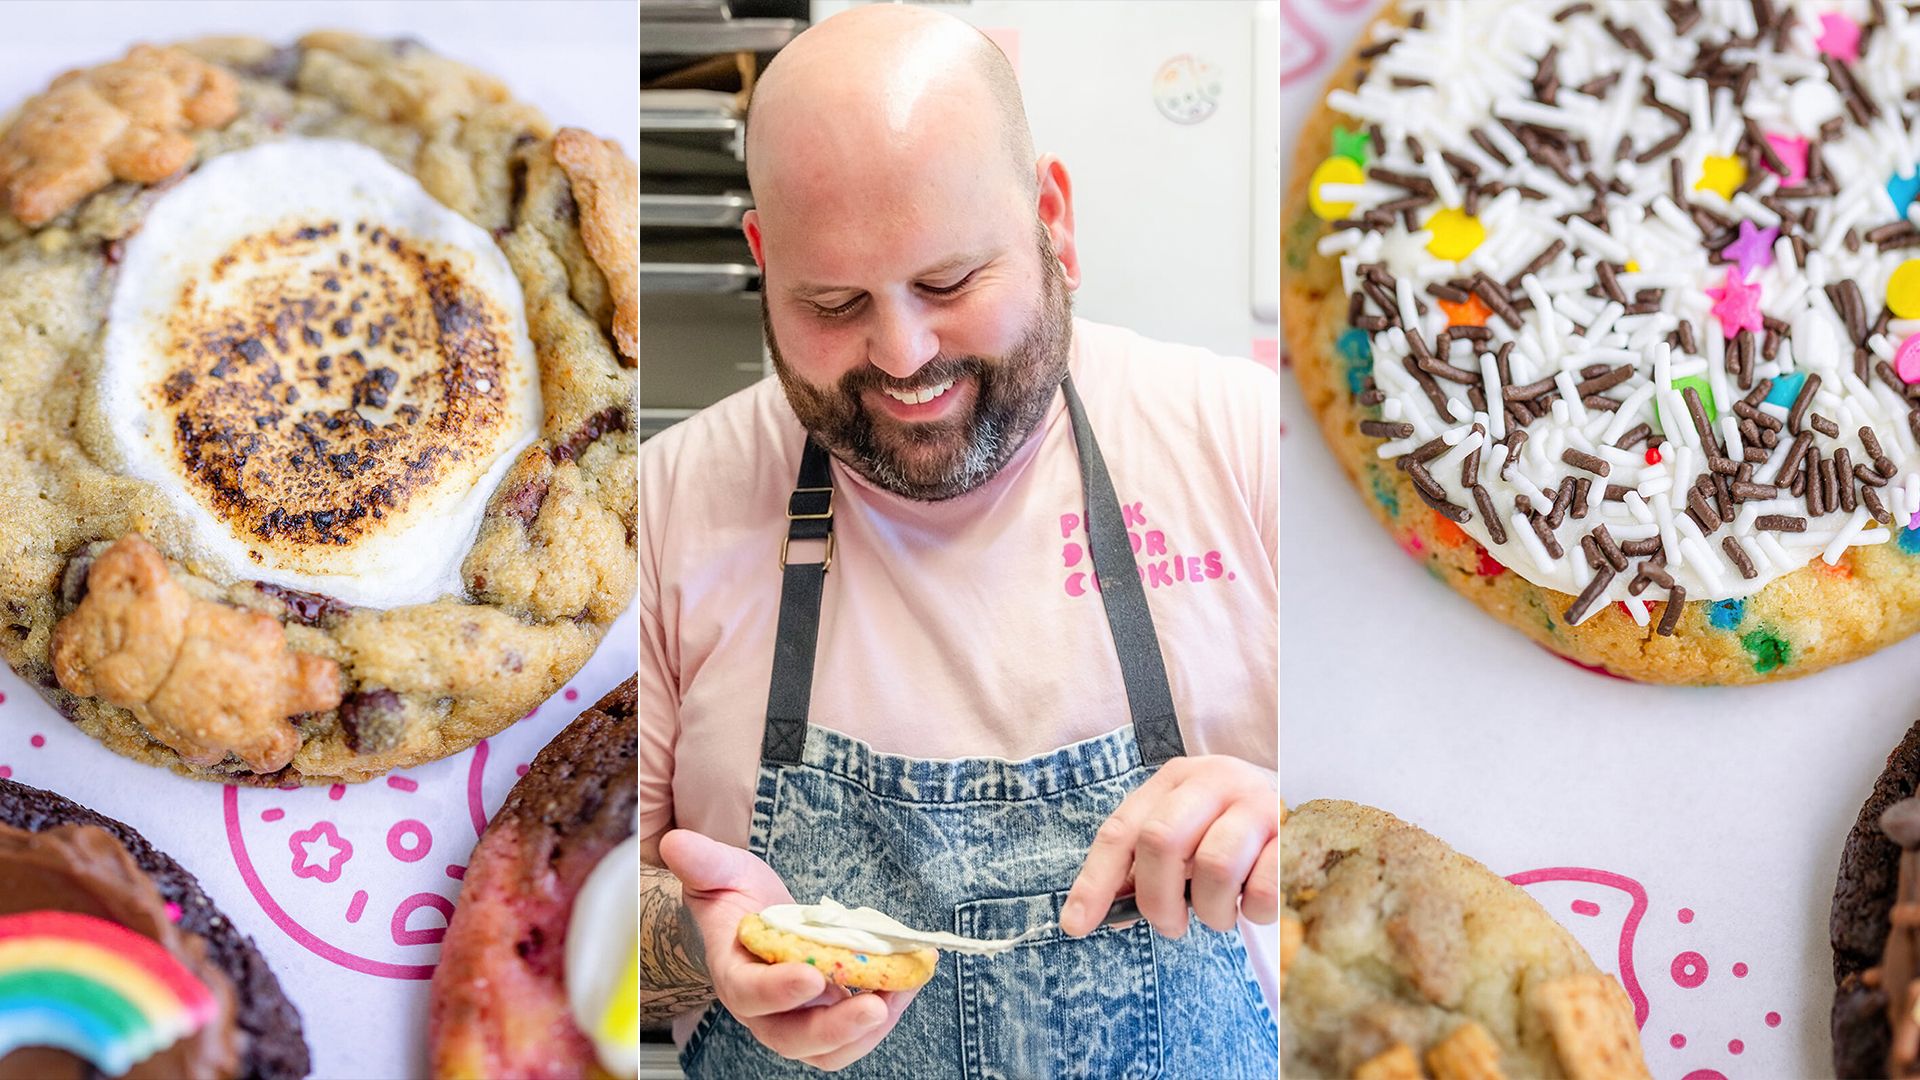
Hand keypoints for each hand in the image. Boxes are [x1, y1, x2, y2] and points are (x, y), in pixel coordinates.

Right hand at [658, 829, 920, 1070]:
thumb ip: (703, 862)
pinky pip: (858, 1031)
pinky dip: (891, 1008)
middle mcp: (765, 1009)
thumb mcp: (720, 872)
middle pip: (795, 1039)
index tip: (810, 976)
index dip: (777, 991)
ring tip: (905, 988)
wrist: (753, 921)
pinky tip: (914, 975)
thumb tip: (675, 843)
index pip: (748, 994)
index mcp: (734, 973)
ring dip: (871, 1028)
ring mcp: (800, 1017)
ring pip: (831, 1049)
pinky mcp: (831, 1015)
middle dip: (836, 1028)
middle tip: (876, 1006)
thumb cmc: (735, 898)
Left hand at [1059, 756, 1278, 938]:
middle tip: (1171, 924)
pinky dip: (1252, 911)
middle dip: (1158, 898)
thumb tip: (1098, 915)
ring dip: (1211, 911)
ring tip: (1218, 914)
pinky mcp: (1293, 833)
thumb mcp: (1183, 834)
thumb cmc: (1228, 831)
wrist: (1301, 816)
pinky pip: (1263, 887)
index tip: (1077, 925)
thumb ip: (1142, 866)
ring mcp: (1256, 802)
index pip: (1121, 830)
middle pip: (1162, 840)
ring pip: (1214, 867)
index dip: (1095, 881)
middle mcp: (1213, 780)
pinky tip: (1253, 904)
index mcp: (1174, 780)